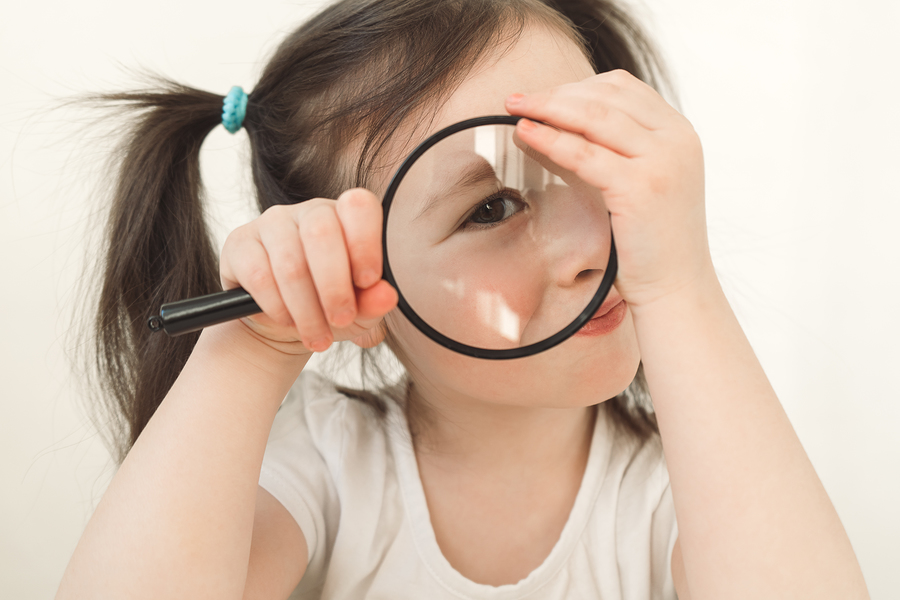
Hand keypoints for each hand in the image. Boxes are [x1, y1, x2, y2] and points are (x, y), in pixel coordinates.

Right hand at [219, 188, 397, 353]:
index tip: (367, 281)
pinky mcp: (240, 242)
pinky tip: (286, 321)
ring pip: (290, 262)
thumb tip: (387, 296)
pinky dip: (276, 307)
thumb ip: (375, 302)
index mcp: (346, 217)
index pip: (359, 206)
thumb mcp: (360, 312)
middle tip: (340, 319)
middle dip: (334, 287)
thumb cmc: (329, 307)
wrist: (283, 323)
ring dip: (306, 309)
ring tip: (316, 336)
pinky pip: (258, 275)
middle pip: (321, 233)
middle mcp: (309, 211)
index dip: (365, 242)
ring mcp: (272, 223)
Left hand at [505, 69, 713, 310]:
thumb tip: (560, 125)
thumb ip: (619, 151)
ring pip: (593, 116)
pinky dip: (550, 139)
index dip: (576, 87)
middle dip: (555, 94)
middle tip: (517, 99)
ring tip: (514, 109)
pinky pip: (584, 154)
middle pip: (605, 95)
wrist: (676, 289)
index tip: (542, 97)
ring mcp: (662, 160)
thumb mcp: (642, 183)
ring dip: (547, 108)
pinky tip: (525, 134)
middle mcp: (676, 139)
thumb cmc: (651, 244)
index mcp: (679, 133)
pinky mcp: (641, 186)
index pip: (623, 88)